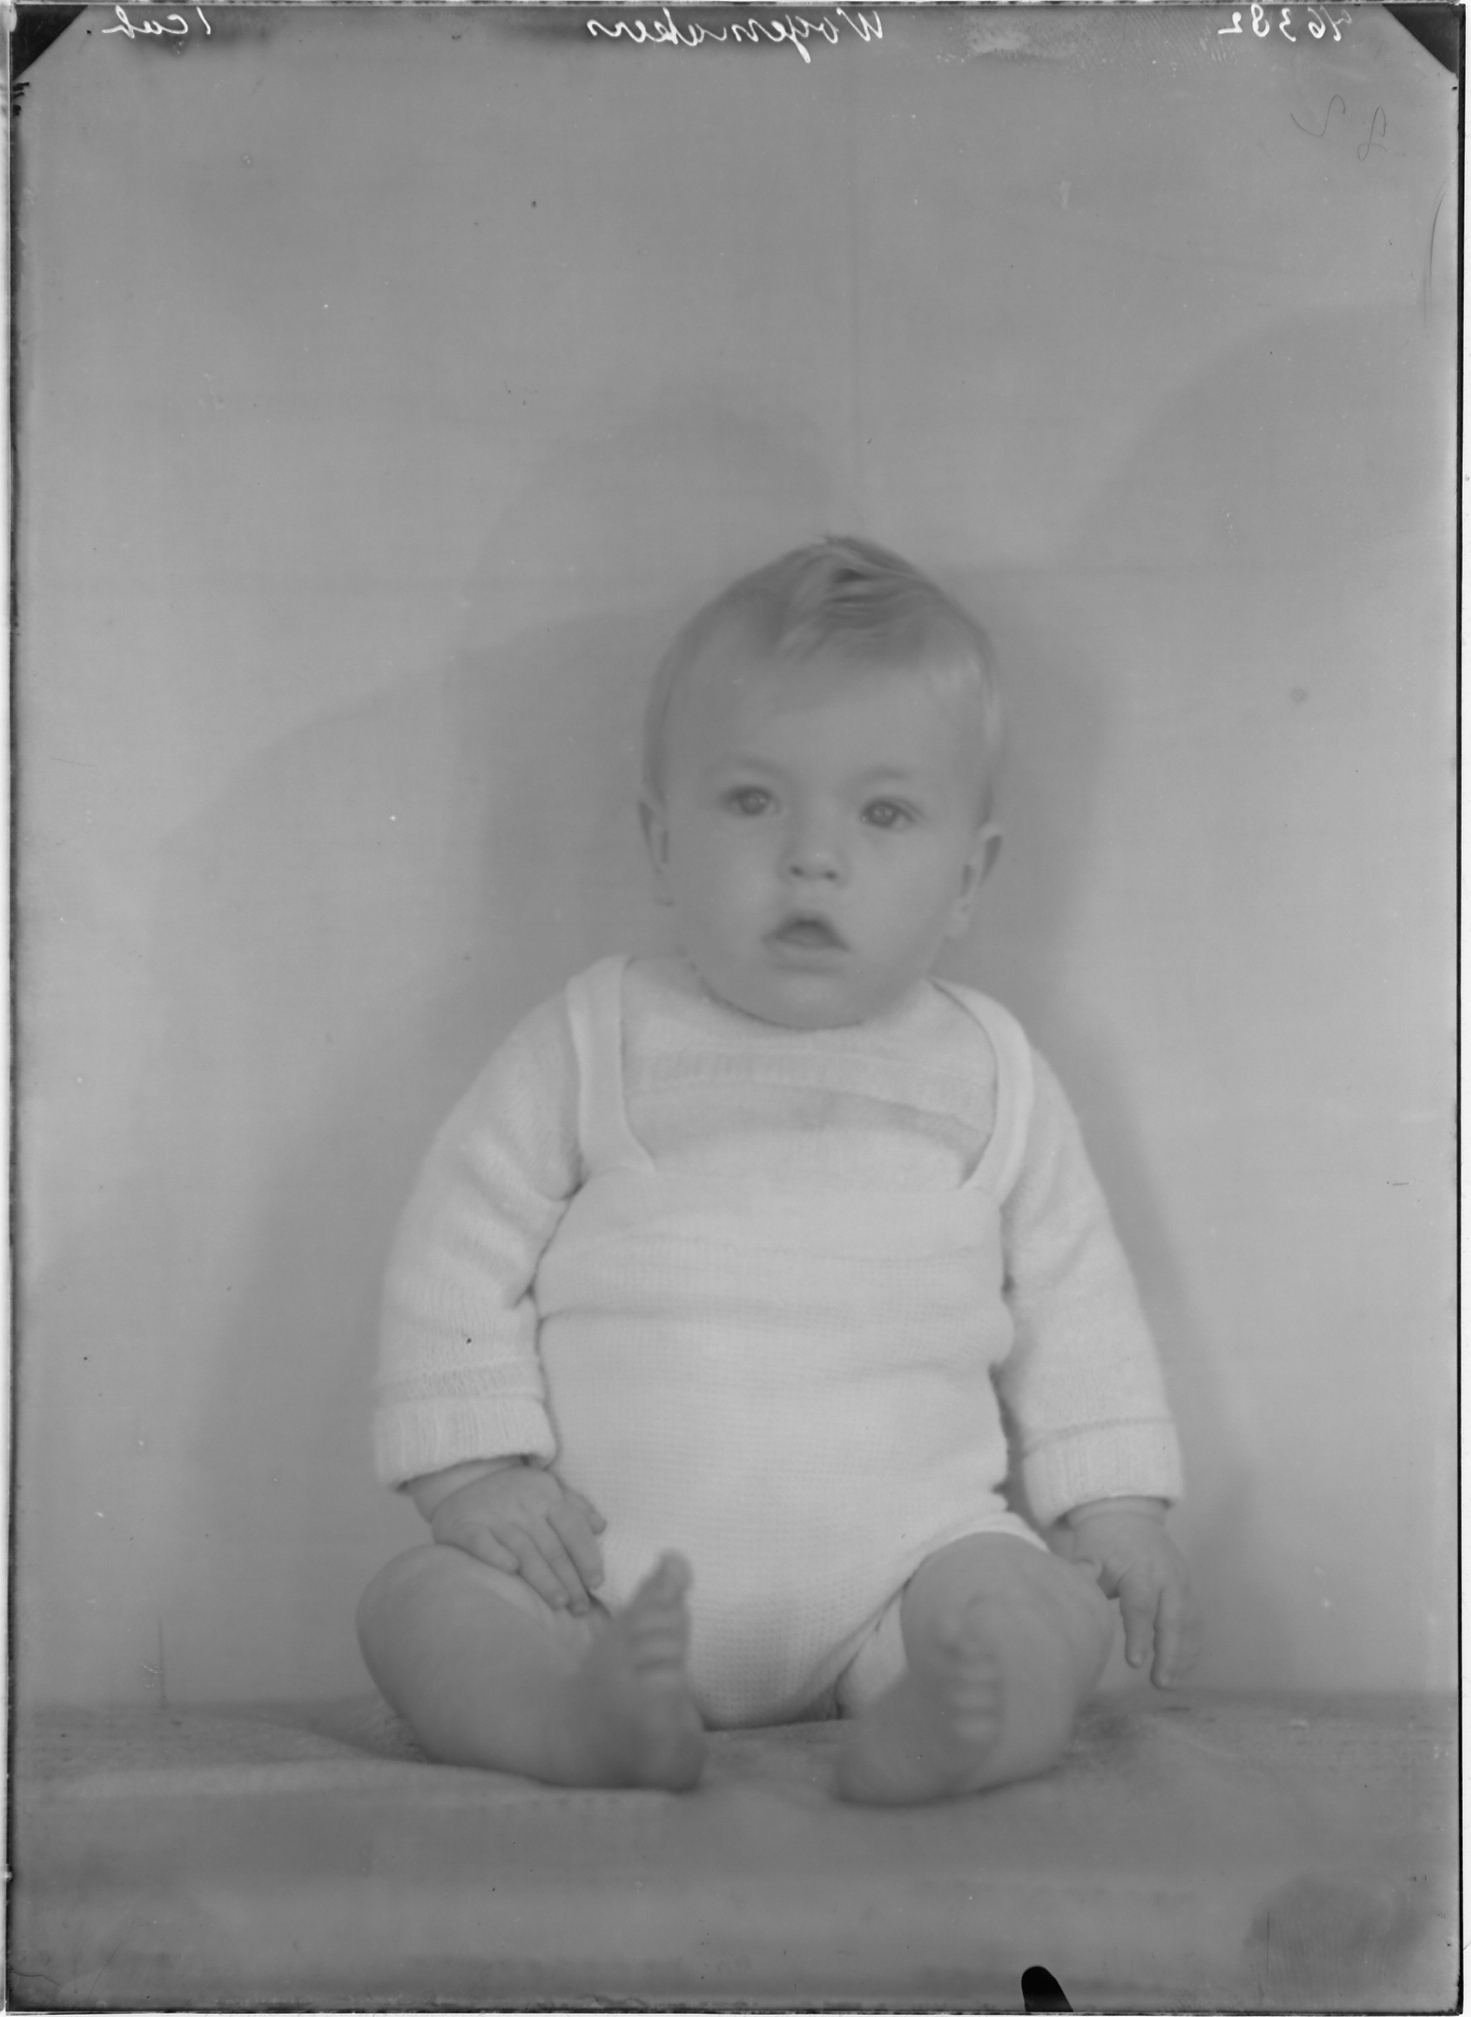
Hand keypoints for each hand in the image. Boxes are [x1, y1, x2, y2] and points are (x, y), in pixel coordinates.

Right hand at [419, 1462, 606, 1615]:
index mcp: (544, 1496)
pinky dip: (495, 1554)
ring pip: (522, 1547)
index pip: (572, 1526)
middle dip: (569, 1578)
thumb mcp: (545, 1488)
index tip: (597, 1582)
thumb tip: (601, 1526)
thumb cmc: (513, 1492)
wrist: (463, 1475)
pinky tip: (510, 1570)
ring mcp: (492, 1514)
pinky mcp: (464, 1525)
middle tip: (580, 1606)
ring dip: (542, 1576)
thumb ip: (574, 1507)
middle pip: (551, 1545)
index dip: (586, 1555)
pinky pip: (481, 1540)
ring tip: (559, 1602)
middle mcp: (521, 1505)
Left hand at [1061, 1498, 1199, 1687]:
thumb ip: (1085, 1581)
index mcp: (1140, 1568)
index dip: (1139, 1635)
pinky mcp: (1188, 1588)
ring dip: (1183, 1655)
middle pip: (1174, 1618)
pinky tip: (1183, 1668)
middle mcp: (1167, 1576)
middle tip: (1160, 1683)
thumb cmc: (1103, 1543)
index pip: (1141, 1605)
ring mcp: (1182, 1582)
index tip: (1135, 1662)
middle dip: (1170, 1653)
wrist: (1128, 1515)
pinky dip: (1192, 1645)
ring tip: (1169, 1683)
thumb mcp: (1090, 1556)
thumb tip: (1069, 1600)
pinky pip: (1196, 1620)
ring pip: (1190, 1622)